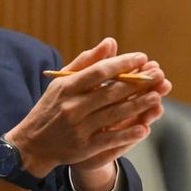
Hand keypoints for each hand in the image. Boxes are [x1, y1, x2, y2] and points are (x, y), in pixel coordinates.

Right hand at [6, 37, 171, 179]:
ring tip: (157, 96)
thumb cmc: (51, 107)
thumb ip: (86, 61)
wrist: (32, 144)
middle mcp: (72, 107)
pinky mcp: (83, 148)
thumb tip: (111, 42)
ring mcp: (78, 128)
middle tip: (158, 75)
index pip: (99, 72)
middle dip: (137, 83)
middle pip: (110, 92)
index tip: (142, 57)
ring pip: (113, 114)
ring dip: (137, 106)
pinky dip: (127, 134)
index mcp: (66, 87)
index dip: (122, 64)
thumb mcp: (61, 82)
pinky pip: (109, 139)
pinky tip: (144, 128)